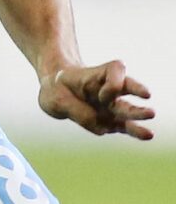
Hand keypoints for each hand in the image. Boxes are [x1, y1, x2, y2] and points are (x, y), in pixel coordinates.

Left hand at [39, 60, 153, 139]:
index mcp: (94, 76)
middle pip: (126, 88)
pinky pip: (124, 126)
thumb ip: (76, 111)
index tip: (102, 95)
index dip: (114, 82)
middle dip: (136, 93)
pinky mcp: (110, 121)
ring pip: (127, 109)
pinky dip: (135, 131)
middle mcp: (107, 90)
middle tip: (148, 99)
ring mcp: (110, 106)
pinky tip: (148, 135)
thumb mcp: (54, 97)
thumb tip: (102, 128)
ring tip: (151, 122)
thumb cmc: (56, 89)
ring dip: (138, 114)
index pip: (115, 70)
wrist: (55, 91)